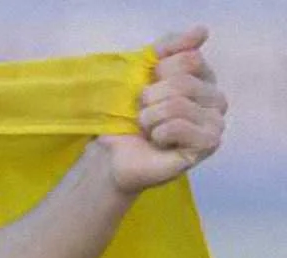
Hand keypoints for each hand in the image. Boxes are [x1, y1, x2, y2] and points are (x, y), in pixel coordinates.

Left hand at [99, 26, 226, 194]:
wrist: (114, 153)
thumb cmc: (128, 115)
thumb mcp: (141, 71)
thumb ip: (168, 48)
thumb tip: (201, 31)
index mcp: (204, 76)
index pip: (189, 57)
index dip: (158, 72)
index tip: (148, 88)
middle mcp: (216, 98)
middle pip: (182, 82)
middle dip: (150, 99)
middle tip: (144, 114)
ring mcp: (215, 122)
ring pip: (178, 105)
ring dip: (149, 118)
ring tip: (149, 129)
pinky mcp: (207, 145)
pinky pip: (178, 127)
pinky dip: (158, 133)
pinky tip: (159, 142)